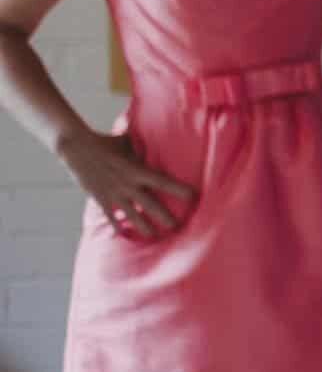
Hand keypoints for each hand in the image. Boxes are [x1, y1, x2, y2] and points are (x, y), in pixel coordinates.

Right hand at [56, 126, 194, 239]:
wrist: (78, 148)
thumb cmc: (107, 142)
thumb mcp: (129, 142)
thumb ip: (143, 145)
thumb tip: (159, 135)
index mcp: (137, 170)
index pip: (163, 181)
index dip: (178, 189)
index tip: (194, 196)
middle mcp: (128, 184)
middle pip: (150, 204)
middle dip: (164, 217)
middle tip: (177, 227)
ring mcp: (114, 193)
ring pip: (132, 214)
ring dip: (143, 226)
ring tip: (154, 236)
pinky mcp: (100, 198)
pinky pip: (110, 216)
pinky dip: (116, 226)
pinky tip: (122, 235)